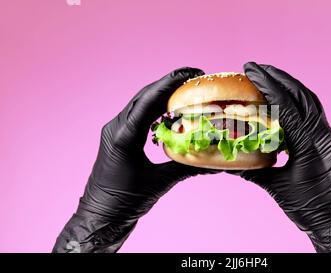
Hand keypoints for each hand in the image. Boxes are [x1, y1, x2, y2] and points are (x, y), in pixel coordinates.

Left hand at [53, 67, 216, 252]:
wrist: (101, 216)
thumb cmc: (125, 201)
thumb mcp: (160, 183)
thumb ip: (187, 168)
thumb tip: (215, 163)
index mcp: (124, 136)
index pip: (149, 101)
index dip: (171, 84)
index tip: (192, 74)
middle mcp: (116, 128)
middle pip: (145, 96)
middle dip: (169, 84)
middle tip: (194, 77)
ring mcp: (115, 131)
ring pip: (141, 103)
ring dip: (163, 94)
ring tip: (187, 89)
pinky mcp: (118, 137)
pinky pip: (139, 115)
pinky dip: (156, 108)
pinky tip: (173, 111)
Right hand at [230, 62, 330, 252]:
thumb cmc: (310, 208)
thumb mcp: (276, 187)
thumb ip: (253, 170)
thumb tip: (229, 160)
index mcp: (310, 143)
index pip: (287, 106)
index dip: (268, 86)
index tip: (251, 71)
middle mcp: (322, 134)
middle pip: (301, 95)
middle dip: (278, 77)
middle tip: (256, 67)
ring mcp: (328, 136)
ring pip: (309, 100)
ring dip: (289, 85)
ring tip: (268, 76)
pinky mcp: (327, 140)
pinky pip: (312, 112)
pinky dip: (296, 100)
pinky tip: (283, 100)